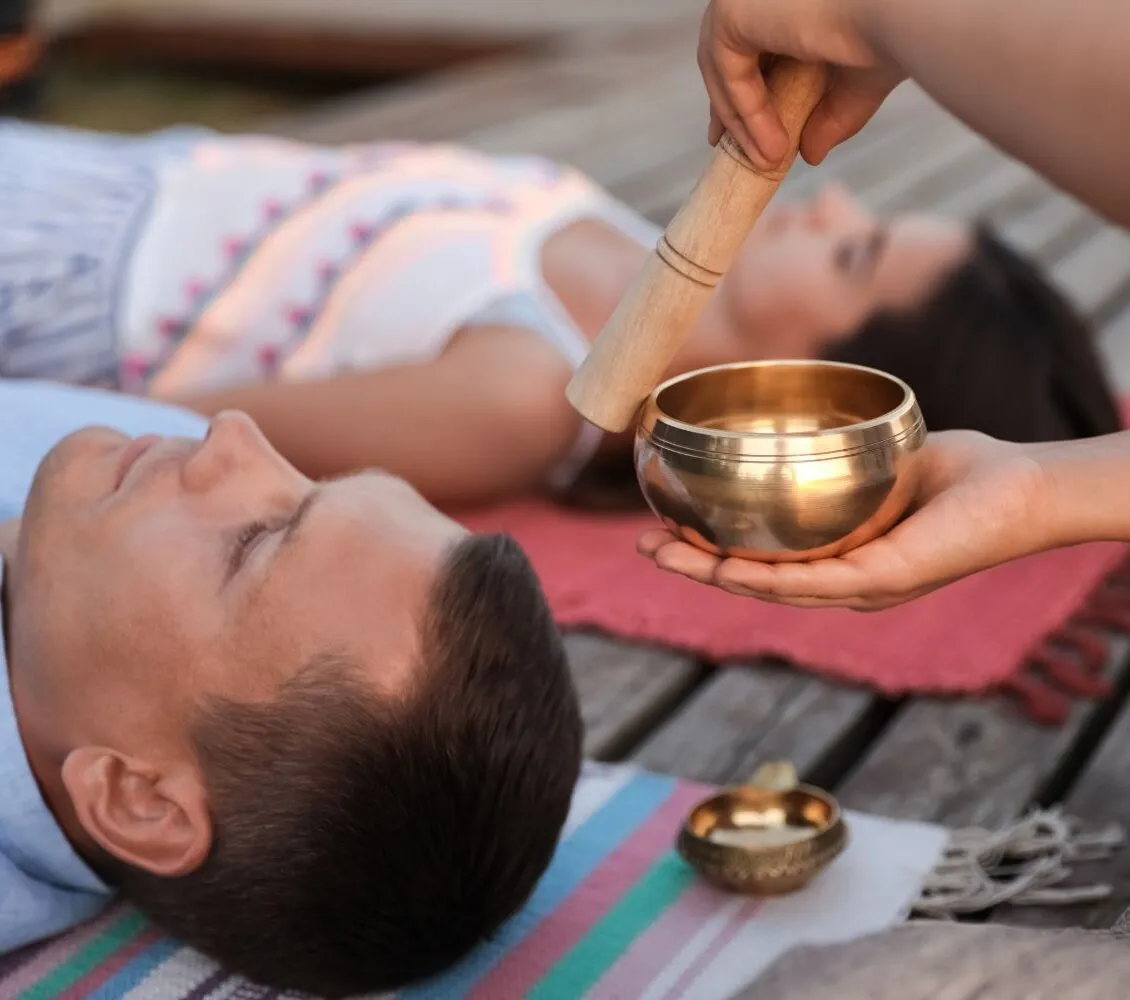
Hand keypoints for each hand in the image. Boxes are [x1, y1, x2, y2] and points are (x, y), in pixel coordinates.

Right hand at [638, 431, 1056, 609]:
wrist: (1023, 488)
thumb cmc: (961, 472)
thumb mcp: (882, 457)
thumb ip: (841, 449)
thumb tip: (799, 412)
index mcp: (838, 557)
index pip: (762, 560)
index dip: (710, 550)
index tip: (667, 528)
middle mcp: (842, 582)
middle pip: (751, 579)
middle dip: (693, 564)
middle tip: (645, 543)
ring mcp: (859, 587)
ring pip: (767, 586)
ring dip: (709, 573)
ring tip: (660, 551)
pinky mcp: (880, 581)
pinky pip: (807, 582)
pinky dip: (760, 576)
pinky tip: (721, 568)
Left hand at [699, 0, 904, 168]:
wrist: (901, 11)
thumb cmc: (892, 32)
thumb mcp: (855, 83)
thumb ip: (828, 115)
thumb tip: (810, 155)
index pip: (747, 40)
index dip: (739, 85)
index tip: (737, 129)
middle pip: (723, 49)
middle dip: (725, 102)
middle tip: (727, 147)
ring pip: (719, 64)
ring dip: (739, 120)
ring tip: (768, 162)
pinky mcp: (733, 8)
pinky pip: (728, 73)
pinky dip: (747, 115)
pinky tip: (773, 150)